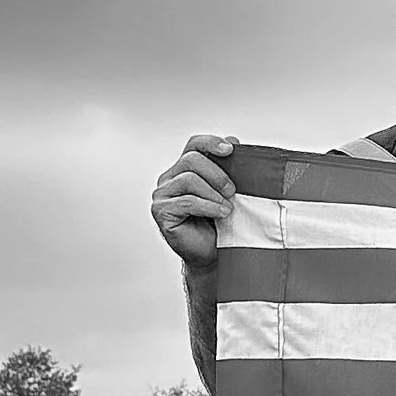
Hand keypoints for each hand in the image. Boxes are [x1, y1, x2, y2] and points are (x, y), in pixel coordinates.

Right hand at [152, 133, 237, 266]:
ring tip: (227, 208)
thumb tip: (234, 140)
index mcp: (185, 169)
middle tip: (233, 192)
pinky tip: (221, 214)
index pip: (194, 145)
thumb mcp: (229, 193)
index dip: (211, 142)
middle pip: (191, 159)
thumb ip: (229, 168)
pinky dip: (209, 207)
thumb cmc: (221, 225)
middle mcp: (169, 178)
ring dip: (214, 194)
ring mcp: (162, 195)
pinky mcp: (161, 211)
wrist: (214, 254)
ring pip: (189, 179)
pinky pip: (187, 201)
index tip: (230, 150)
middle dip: (217, 174)